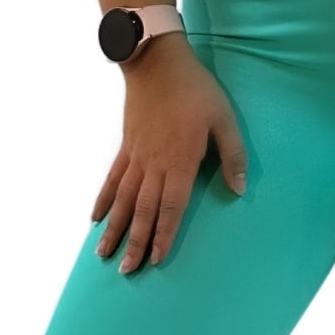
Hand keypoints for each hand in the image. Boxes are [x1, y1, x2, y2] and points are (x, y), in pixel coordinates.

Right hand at [90, 36, 247, 272]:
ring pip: (121, 200)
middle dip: (134, 243)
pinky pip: (112, 179)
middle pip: (141, 210)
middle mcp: (153, 165)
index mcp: (180, 161)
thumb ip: (233, 155)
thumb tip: (239, 189)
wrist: (157, 63)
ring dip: (113, 229)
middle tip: (126, 271)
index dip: (163, 234)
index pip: (171, 207)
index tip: (155, 259)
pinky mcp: (126, 147)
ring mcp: (136, 157)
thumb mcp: (224, 119)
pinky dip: (103, 200)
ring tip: (103, 255)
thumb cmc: (196, 91)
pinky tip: (94, 218)